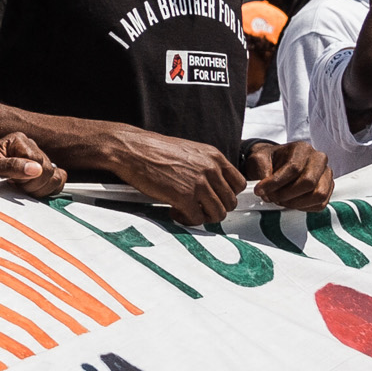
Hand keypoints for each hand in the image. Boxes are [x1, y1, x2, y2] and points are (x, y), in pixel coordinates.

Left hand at [0, 133, 64, 196]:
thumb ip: (10, 167)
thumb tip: (36, 168)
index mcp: (18, 140)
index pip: (39, 162)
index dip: (28, 178)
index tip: (11, 183)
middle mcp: (30, 145)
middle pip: (49, 170)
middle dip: (33, 185)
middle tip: (15, 187)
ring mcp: (37, 158)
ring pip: (56, 177)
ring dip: (40, 189)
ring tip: (21, 188)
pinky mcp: (42, 170)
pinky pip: (59, 179)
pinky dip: (48, 189)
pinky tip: (31, 191)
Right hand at [106, 130, 250, 227]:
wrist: (133, 150)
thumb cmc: (154, 150)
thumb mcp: (189, 151)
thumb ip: (205, 166)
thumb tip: (213, 185)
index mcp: (213, 157)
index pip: (238, 184)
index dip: (227, 195)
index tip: (217, 199)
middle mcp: (210, 170)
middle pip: (230, 202)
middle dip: (215, 209)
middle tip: (200, 208)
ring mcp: (198, 184)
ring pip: (218, 214)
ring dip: (203, 217)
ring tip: (187, 211)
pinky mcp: (184, 197)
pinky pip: (197, 219)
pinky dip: (187, 220)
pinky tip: (174, 211)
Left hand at [243, 137, 334, 213]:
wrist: (276, 164)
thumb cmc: (268, 161)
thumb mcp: (258, 160)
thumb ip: (260, 171)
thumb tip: (266, 190)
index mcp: (302, 148)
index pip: (293, 168)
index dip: (275, 183)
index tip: (259, 191)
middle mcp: (318, 159)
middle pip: (308, 182)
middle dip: (286, 195)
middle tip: (271, 198)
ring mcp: (326, 174)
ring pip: (318, 195)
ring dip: (295, 203)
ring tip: (280, 201)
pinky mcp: (328, 188)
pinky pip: (320, 204)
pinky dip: (303, 208)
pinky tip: (290, 202)